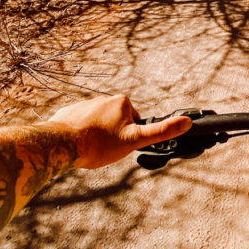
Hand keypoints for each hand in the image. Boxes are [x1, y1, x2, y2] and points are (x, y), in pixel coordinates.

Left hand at [47, 95, 191, 168]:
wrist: (60, 145)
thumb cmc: (98, 144)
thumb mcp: (134, 140)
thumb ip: (161, 132)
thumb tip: (187, 122)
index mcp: (122, 102)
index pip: (135, 121)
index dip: (130, 136)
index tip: (119, 145)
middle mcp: (103, 99)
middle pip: (116, 123)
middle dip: (113, 136)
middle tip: (105, 149)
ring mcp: (84, 105)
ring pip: (98, 125)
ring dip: (96, 137)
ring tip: (89, 150)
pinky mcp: (68, 113)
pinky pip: (80, 126)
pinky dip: (80, 136)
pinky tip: (76, 147)